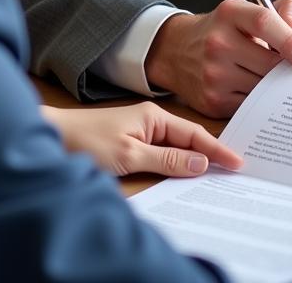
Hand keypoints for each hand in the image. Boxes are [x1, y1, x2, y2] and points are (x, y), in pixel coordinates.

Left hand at [41, 102, 242, 177]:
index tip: (238, 163)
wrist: (53, 137)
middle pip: (189, 140)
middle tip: (236, 170)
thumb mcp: (130, 154)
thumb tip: (201, 162)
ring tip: (219, 174)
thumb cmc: (88, 141)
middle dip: (212, 154)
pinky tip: (185, 173)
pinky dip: (177, 164)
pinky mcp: (132, 143)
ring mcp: (142, 131)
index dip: (218, 149)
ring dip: (195, 160)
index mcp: (154, 116)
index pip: (194, 133)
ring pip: (177, 148)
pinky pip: (163, 154)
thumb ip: (167, 159)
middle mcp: (151, 120)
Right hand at [144, 0, 291, 116]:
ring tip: (282, 83)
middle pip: (268, 64)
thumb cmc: (222, 30)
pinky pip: (251, 107)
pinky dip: (262, 104)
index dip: (289, 39)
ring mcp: (213, 74)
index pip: (264, 22)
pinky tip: (265, 96)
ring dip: (277, 89)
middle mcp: (218, 42)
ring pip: (262, 89)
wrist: (176, 51)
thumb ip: (282, 13)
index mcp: (230, 13)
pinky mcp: (213, 100)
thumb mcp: (246, 11)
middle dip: (288, 71)